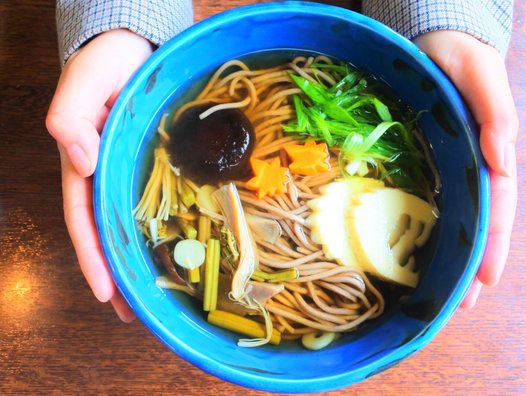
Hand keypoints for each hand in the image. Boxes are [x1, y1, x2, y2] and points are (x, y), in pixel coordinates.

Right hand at [46, 29, 153, 320]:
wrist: (134, 47)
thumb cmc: (105, 63)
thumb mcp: (82, 84)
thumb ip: (71, 118)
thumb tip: (80, 160)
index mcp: (84, 164)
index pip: (84, 220)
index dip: (93, 257)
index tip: (107, 292)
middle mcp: (106, 175)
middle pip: (108, 233)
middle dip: (119, 272)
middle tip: (136, 311)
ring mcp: (131, 171)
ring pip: (132, 224)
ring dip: (141, 259)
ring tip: (157, 295)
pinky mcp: (156, 164)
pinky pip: (158, 202)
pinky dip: (163, 227)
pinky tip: (179, 246)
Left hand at [413, 31, 517, 308]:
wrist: (431, 44)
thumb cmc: (461, 58)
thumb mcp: (482, 78)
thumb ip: (496, 115)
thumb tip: (503, 161)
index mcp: (490, 153)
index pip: (497, 207)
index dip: (493, 244)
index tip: (484, 279)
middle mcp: (470, 167)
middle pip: (476, 223)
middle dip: (470, 263)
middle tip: (459, 302)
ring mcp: (446, 167)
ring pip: (451, 217)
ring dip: (447, 254)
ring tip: (439, 291)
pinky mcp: (423, 161)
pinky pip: (423, 198)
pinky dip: (419, 225)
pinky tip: (409, 249)